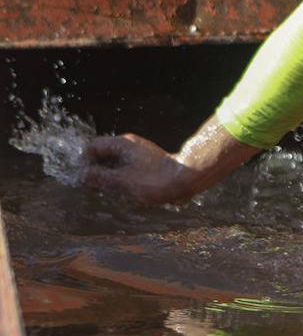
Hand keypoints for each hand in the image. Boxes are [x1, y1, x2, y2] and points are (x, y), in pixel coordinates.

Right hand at [82, 133, 210, 203]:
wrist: (187, 178)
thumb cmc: (155, 180)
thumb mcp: (122, 180)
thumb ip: (100, 177)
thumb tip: (82, 175)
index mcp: (122, 143)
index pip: (93, 146)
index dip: (84, 162)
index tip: (85, 179)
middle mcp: (131, 145)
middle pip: (103, 153)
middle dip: (95, 169)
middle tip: (94, 187)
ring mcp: (140, 153)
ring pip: (115, 161)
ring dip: (108, 175)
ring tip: (108, 191)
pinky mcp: (148, 162)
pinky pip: (127, 167)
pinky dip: (121, 177)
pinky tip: (123, 190)